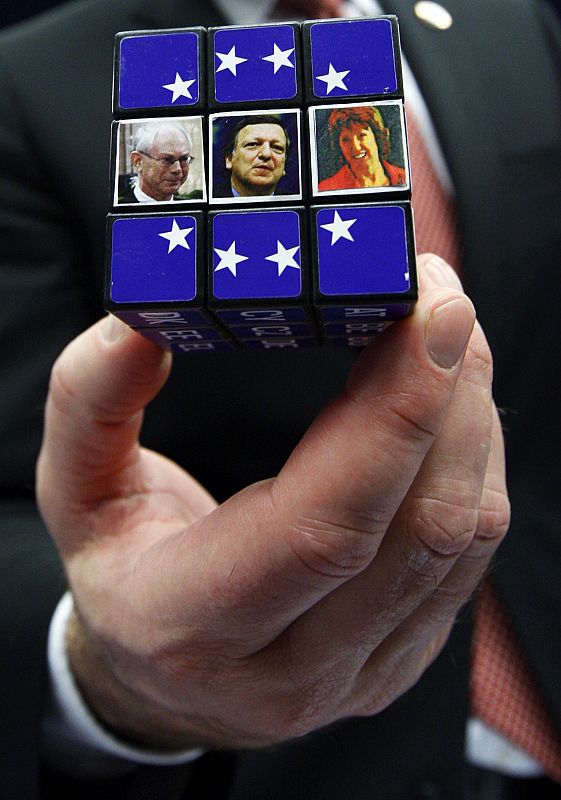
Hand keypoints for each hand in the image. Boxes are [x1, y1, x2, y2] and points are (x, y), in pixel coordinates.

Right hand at [36, 255, 508, 750]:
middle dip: (448, 395)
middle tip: (439, 297)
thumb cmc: (122, 571)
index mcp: (192, 624)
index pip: (322, 530)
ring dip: (470, 419)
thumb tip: (141, 324)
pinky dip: (474, 458)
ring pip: (464, 534)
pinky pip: (473, 548)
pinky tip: (447, 405)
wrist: (165, 674)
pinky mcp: (410, 649)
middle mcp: (294, 669)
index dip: (392, 416)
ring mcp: (365, 669)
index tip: (427, 313)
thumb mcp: (75, 489)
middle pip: (419, 527)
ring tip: (443, 338)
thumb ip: (90, 403)